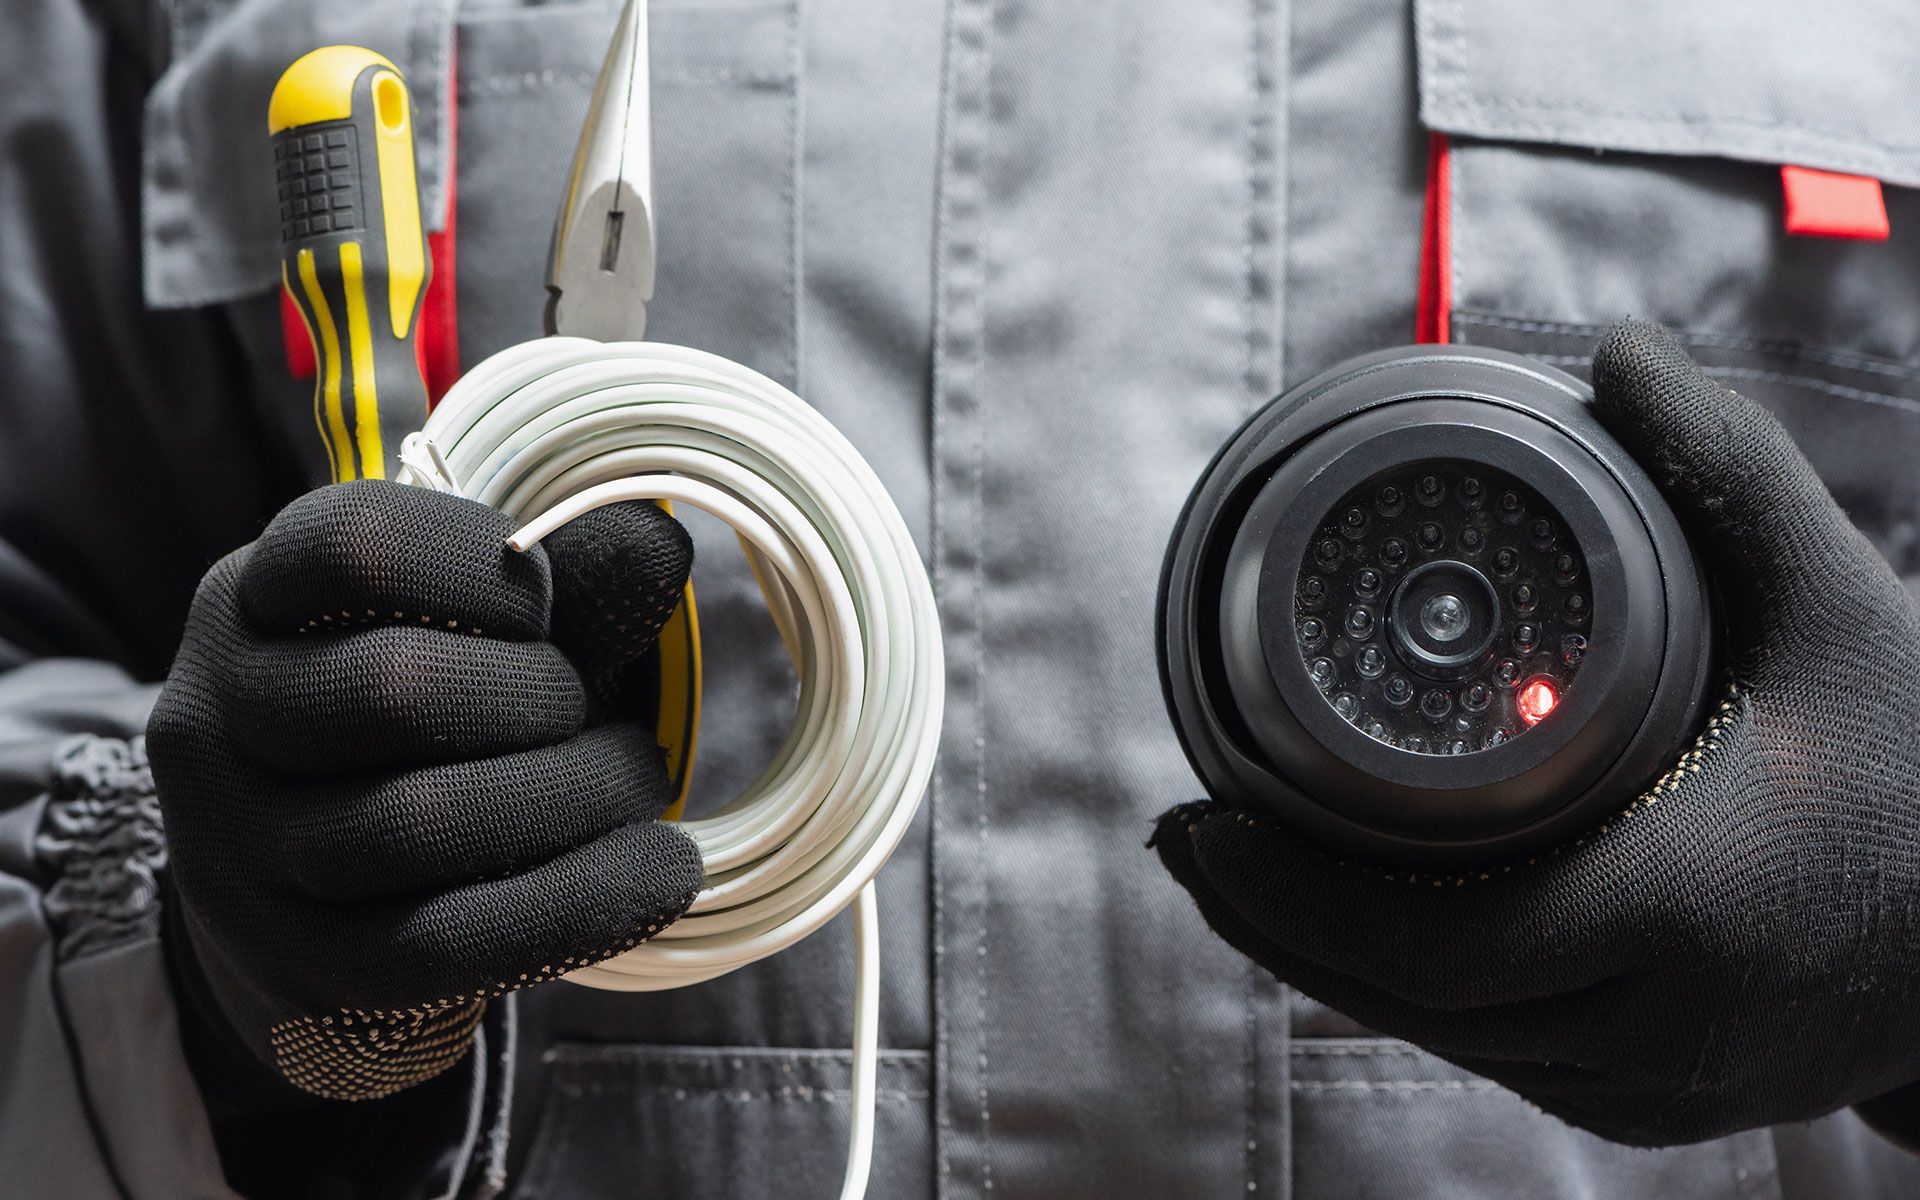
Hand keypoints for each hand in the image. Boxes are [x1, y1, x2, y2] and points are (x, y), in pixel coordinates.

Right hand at [149, 480, 702, 1100]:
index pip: (352, 546)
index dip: (479, 564)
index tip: (544, 605)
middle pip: (393, 689)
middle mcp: (214, 721)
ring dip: (574, 798)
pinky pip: (449, 942)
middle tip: (598, 713)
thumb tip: (656, 546)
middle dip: (540, 697)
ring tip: (634, 782)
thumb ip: (568, 585)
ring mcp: (239, 856)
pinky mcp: (298, 970)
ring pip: (420, 824)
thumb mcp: (488, 636)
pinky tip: (660, 872)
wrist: (341, 903)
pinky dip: (582, 903)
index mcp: (251, 602)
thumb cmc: (438, 726)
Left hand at [1152, 320, 1919, 1144]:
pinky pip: (1497, 1062)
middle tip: (1188, 844)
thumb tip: (1619, 351)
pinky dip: (1411, 999)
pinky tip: (1350, 937)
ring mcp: (1658, 1087)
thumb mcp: (1844, 605)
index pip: (1436, 939)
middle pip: (1411, 1001)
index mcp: (1687, 907)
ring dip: (1328, 967)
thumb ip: (1730, 473)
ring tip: (1238, 881)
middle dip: (1276, 927)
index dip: (1296, 898)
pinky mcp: (1658, 1107)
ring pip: (1444, 1043)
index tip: (1203, 824)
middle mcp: (1662, 1025)